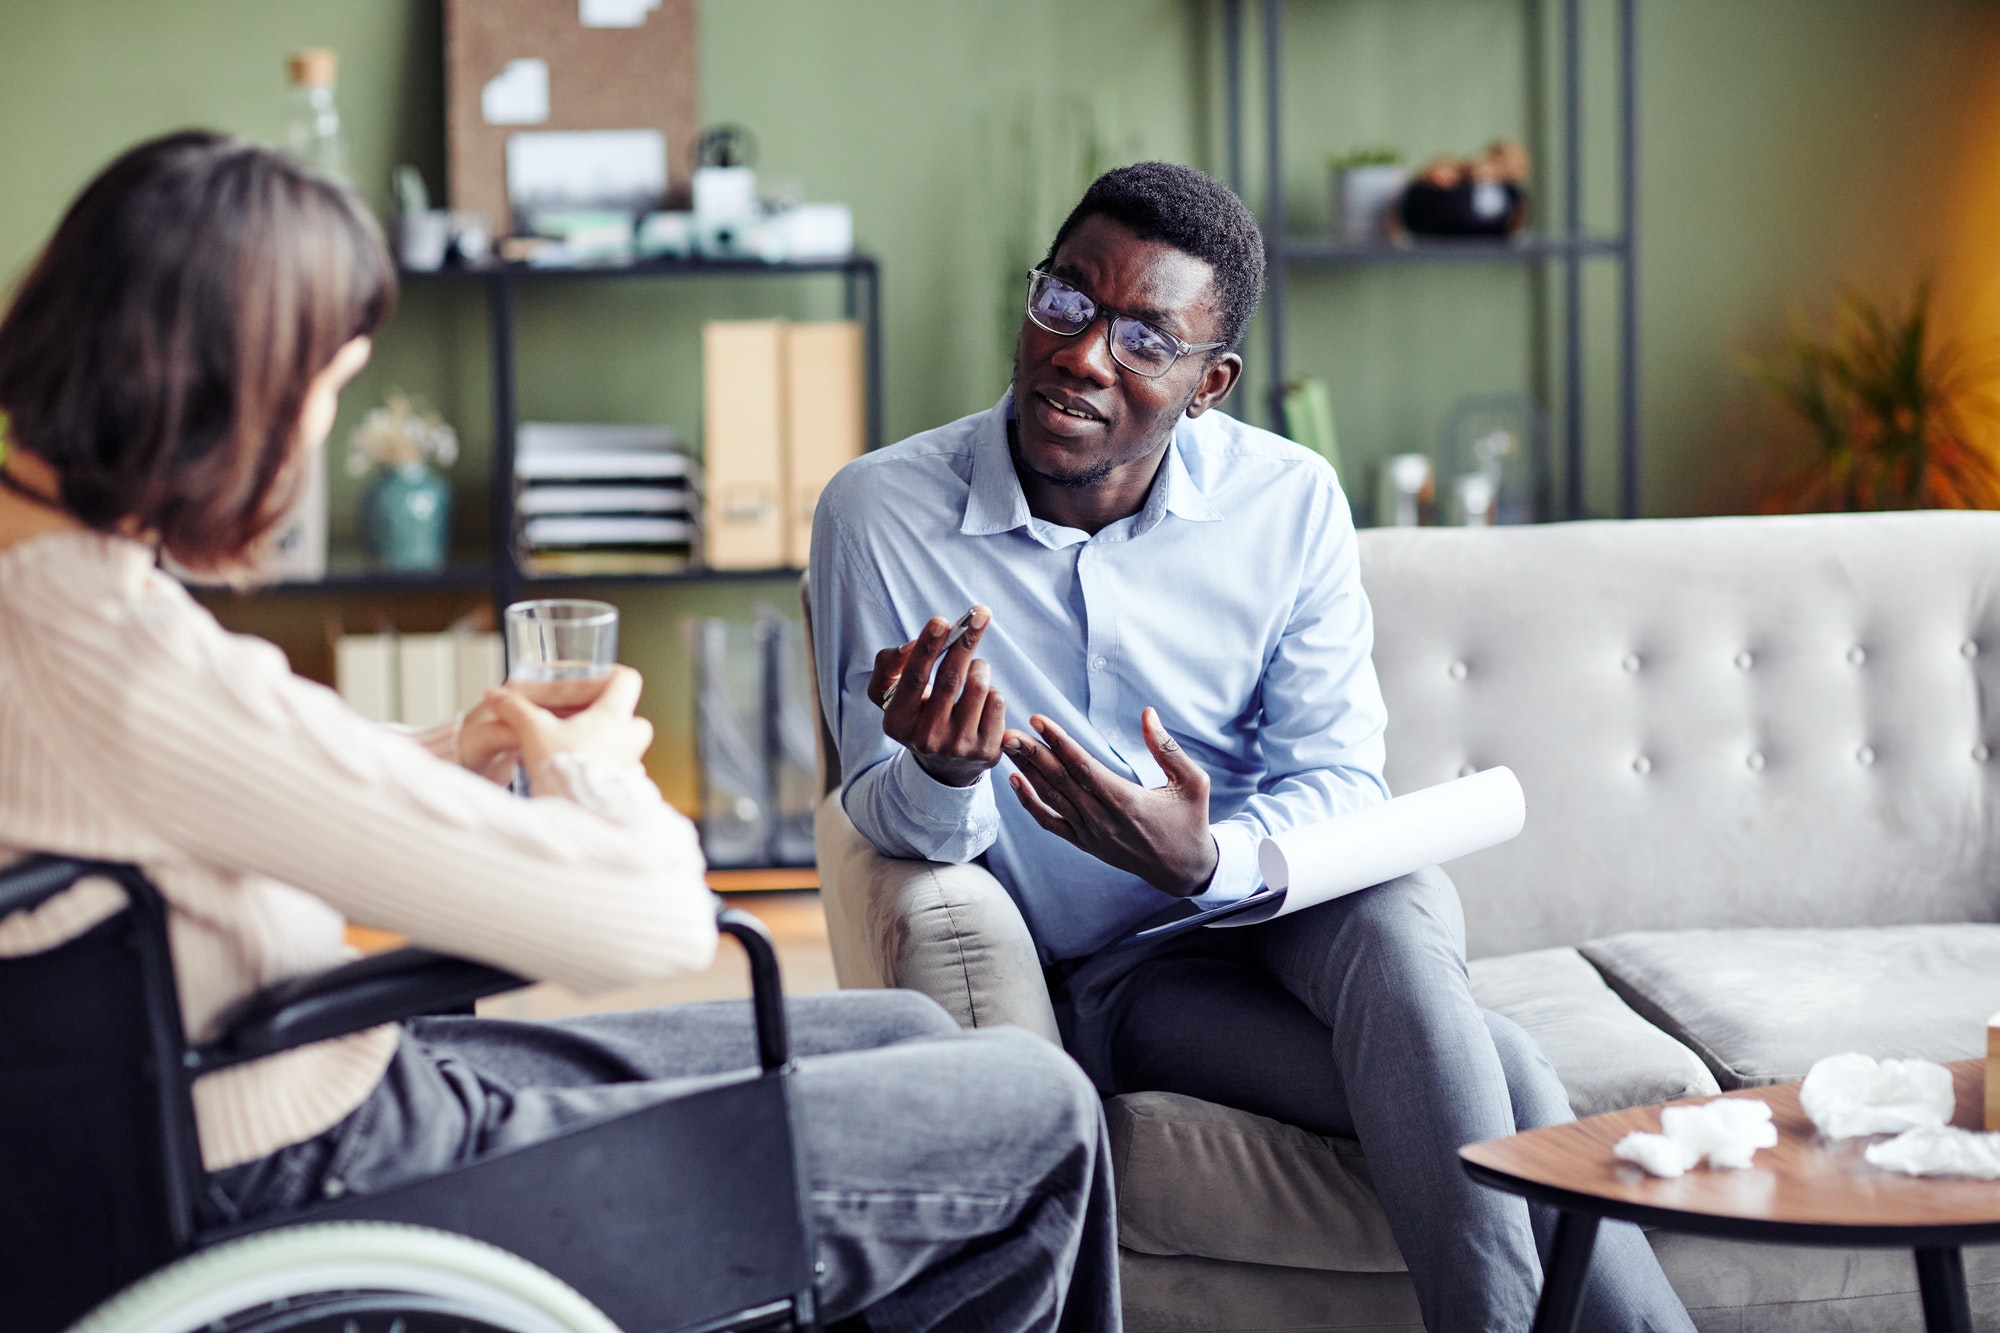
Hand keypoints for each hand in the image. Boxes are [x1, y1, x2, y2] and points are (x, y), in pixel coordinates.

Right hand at [483, 665, 653, 785]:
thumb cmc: (562, 770)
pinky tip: (577, 773)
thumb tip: (494, 696)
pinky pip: (620, 770)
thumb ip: (516, 710)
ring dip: (603, 742)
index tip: (591, 679)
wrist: (577, 816)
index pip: (626, 679)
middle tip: (579, 718)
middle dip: (605, 714)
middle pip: (628, 713)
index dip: (608, 674)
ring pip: (625, 744)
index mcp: (613, 715)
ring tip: (572, 747)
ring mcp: (631, 763)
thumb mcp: (533, 732)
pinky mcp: (626, 787)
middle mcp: (630, 738)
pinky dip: (602, 767)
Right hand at [869, 607, 1004, 786]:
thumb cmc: (917, 714)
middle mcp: (927, 739)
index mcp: (898, 723)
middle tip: (979, 612)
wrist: (944, 765)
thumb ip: (889, 665)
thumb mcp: (890, 694)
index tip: (941, 620)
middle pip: (951, 678)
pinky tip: (982, 698)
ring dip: (979, 666)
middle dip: (966, 640)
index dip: (928, 647)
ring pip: (979, 686)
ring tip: (973, 668)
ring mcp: (958, 748)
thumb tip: (913, 646)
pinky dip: (991, 690)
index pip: (914, 678)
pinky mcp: (987, 751)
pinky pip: (997, 702)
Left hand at [1004, 708, 1218, 897]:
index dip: (1059, 742)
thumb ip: (1167, 748)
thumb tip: (1148, 713)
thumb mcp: (1193, 782)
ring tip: (1008, 747)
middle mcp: (1102, 818)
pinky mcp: (1085, 843)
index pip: (1083, 766)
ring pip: (1051, 798)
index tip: (1039, 720)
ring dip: (1027, 771)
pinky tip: (1015, 782)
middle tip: (1009, 732)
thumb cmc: (1190, 821)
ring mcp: (1090, 833)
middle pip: (1060, 781)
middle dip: (1032, 754)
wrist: (1183, 869)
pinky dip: (1030, 803)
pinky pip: (1050, 823)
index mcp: (1126, 800)